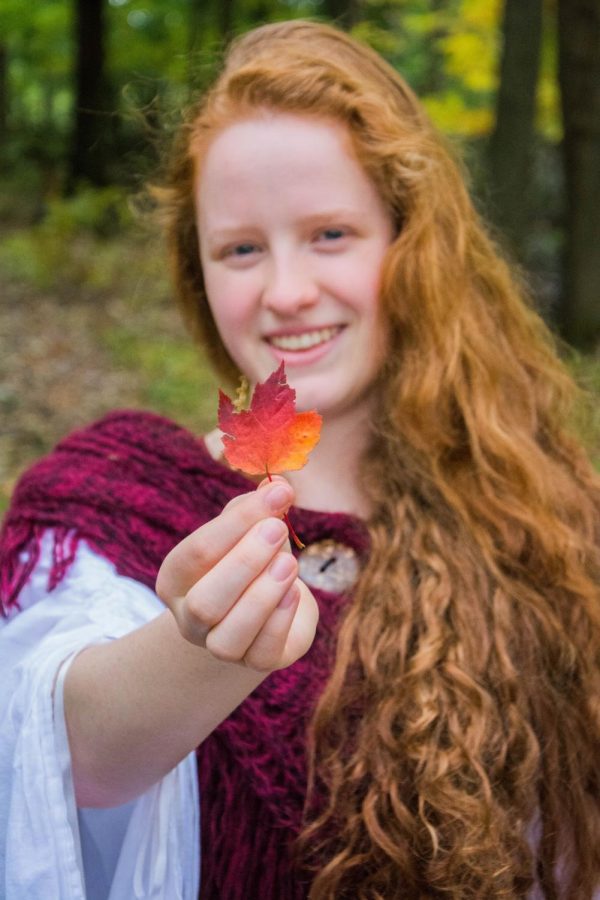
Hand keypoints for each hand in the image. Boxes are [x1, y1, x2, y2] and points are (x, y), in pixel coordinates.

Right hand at [156, 478, 318, 671]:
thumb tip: (276, 485)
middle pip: (205, 601)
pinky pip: (261, 652)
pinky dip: (280, 620)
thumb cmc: (252, 558)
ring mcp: (218, 646)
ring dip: (262, 596)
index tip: (278, 494)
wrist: (270, 605)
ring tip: (289, 562)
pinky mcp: (254, 662)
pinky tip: (296, 591)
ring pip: (228, 636)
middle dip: (243, 563)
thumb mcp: (248, 528)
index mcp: (177, 578)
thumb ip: (255, 508)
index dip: (238, 522)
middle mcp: (189, 617)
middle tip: (278, 528)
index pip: (197, 552)